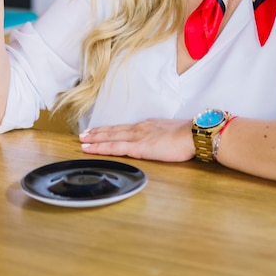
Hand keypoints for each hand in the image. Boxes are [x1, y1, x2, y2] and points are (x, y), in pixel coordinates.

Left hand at [79, 118, 194, 161]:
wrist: (192, 134)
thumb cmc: (187, 136)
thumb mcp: (172, 132)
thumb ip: (162, 136)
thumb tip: (160, 140)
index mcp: (148, 126)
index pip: (125, 128)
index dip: (111, 130)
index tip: (100, 131)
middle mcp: (139, 129)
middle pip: (114, 131)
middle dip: (98, 133)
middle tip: (84, 134)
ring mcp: (137, 137)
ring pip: (110, 137)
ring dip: (95, 139)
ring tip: (83, 140)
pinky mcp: (137, 147)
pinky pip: (113, 147)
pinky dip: (100, 147)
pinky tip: (91, 148)